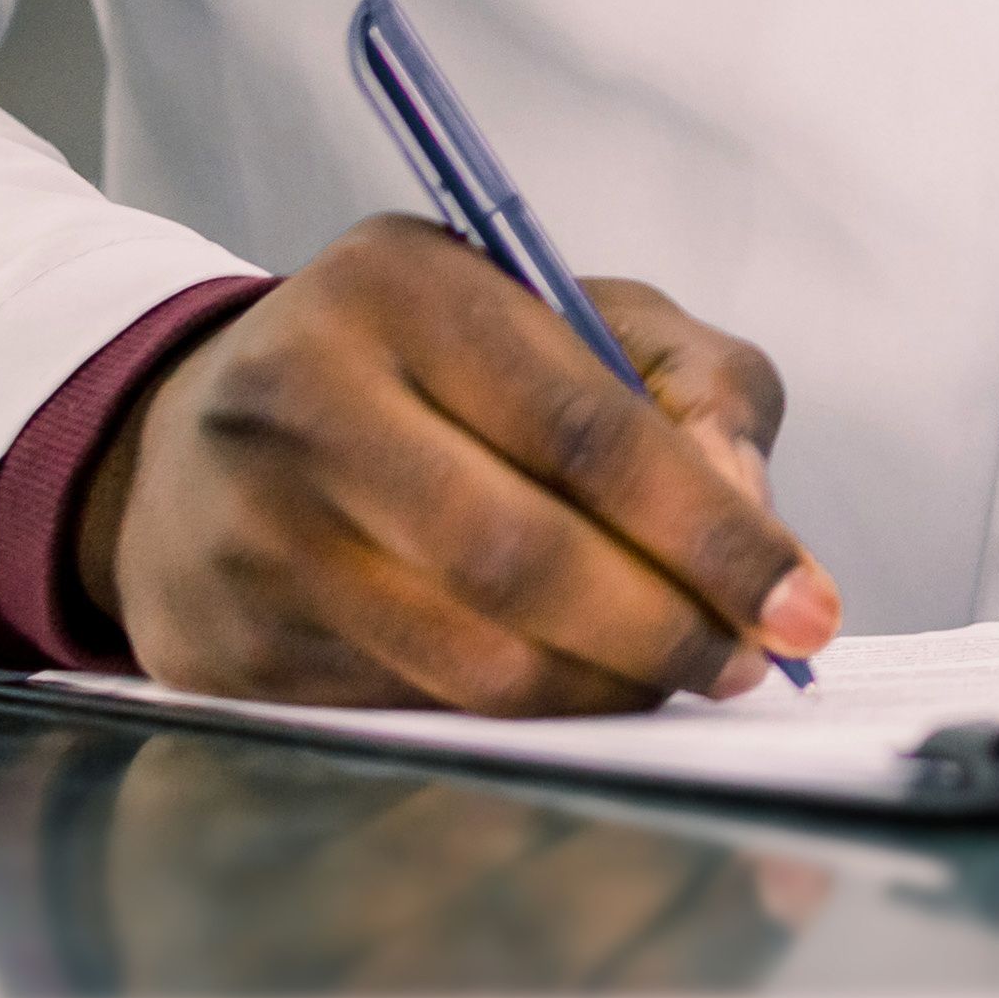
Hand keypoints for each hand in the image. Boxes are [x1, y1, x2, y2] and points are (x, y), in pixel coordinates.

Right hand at [82, 214, 842, 712]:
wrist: (195, 433)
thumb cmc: (427, 364)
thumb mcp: (567, 312)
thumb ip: (694, 385)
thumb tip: (750, 513)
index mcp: (399, 286)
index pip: (586, 428)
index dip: (709, 530)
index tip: (803, 599)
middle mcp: (303, 400)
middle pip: (522, 555)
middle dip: (666, 628)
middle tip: (750, 660)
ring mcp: (252, 531)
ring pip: (470, 656)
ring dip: (605, 687)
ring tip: (676, 674)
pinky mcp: (229, 646)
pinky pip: (412, 708)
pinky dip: (518, 712)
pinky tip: (569, 683)